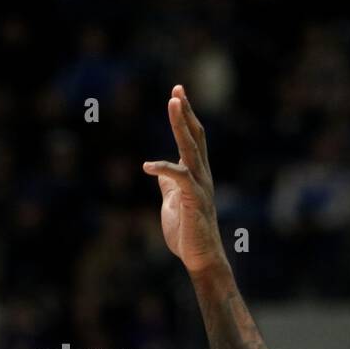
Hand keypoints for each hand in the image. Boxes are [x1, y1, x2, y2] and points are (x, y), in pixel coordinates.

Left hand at [143, 85, 225, 272]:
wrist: (201, 258)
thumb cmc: (188, 233)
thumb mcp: (173, 203)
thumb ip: (169, 185)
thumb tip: (160, 171)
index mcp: (196, 174)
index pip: (193, 139)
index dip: (185, 116)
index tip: (178, 93)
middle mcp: (202, 175)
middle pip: (195, 136)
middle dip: (186, 112)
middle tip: (177, 89)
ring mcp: (200, 186)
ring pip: (191, 148)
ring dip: (181, 125)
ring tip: (173, 103)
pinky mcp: (194, 200)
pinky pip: (179, 178)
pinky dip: (164, 169)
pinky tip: (147, 166)